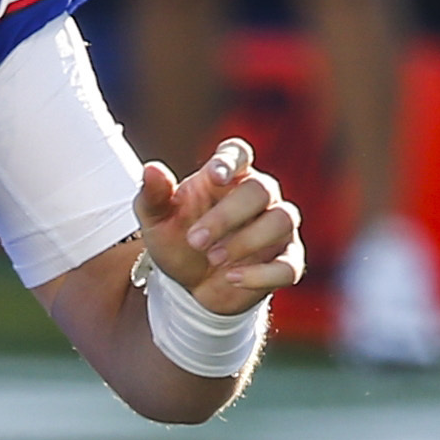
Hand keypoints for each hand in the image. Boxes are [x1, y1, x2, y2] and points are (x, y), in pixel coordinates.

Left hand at [133, 139, 300, 312]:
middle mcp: (259, 196)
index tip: (215, 176)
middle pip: (260, 189)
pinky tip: (232, 278)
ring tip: (213, 259)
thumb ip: (153, 195)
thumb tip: (151, 169)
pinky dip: (262, 274)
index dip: (230, 161)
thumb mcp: (157, 221)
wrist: (190, 287)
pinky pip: (288, 265)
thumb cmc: (178, 242)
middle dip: (227, 215)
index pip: (237, 153)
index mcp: (227, 175)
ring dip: (247, 241)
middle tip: (194, 241)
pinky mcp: (286, 260)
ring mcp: (277, 227)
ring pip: (282, 220)